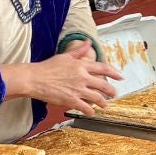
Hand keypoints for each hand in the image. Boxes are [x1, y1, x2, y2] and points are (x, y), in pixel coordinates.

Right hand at [5, 41, 122, 112]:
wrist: (35, 78)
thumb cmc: (47, 67)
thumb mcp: (65, 56)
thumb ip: (79, 51)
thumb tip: (88, 42)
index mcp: (81, 65)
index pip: (103, 68)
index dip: (114, 73)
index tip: (121, 76)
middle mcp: (82, 77)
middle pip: (104, 85)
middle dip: (112, 91)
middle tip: (114, 94)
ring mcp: (78, 89)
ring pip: (98, 98)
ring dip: (103, 103)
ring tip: (104, 105)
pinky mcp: (71, 100)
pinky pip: (86, 108)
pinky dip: (90, 111)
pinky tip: (91, 112)